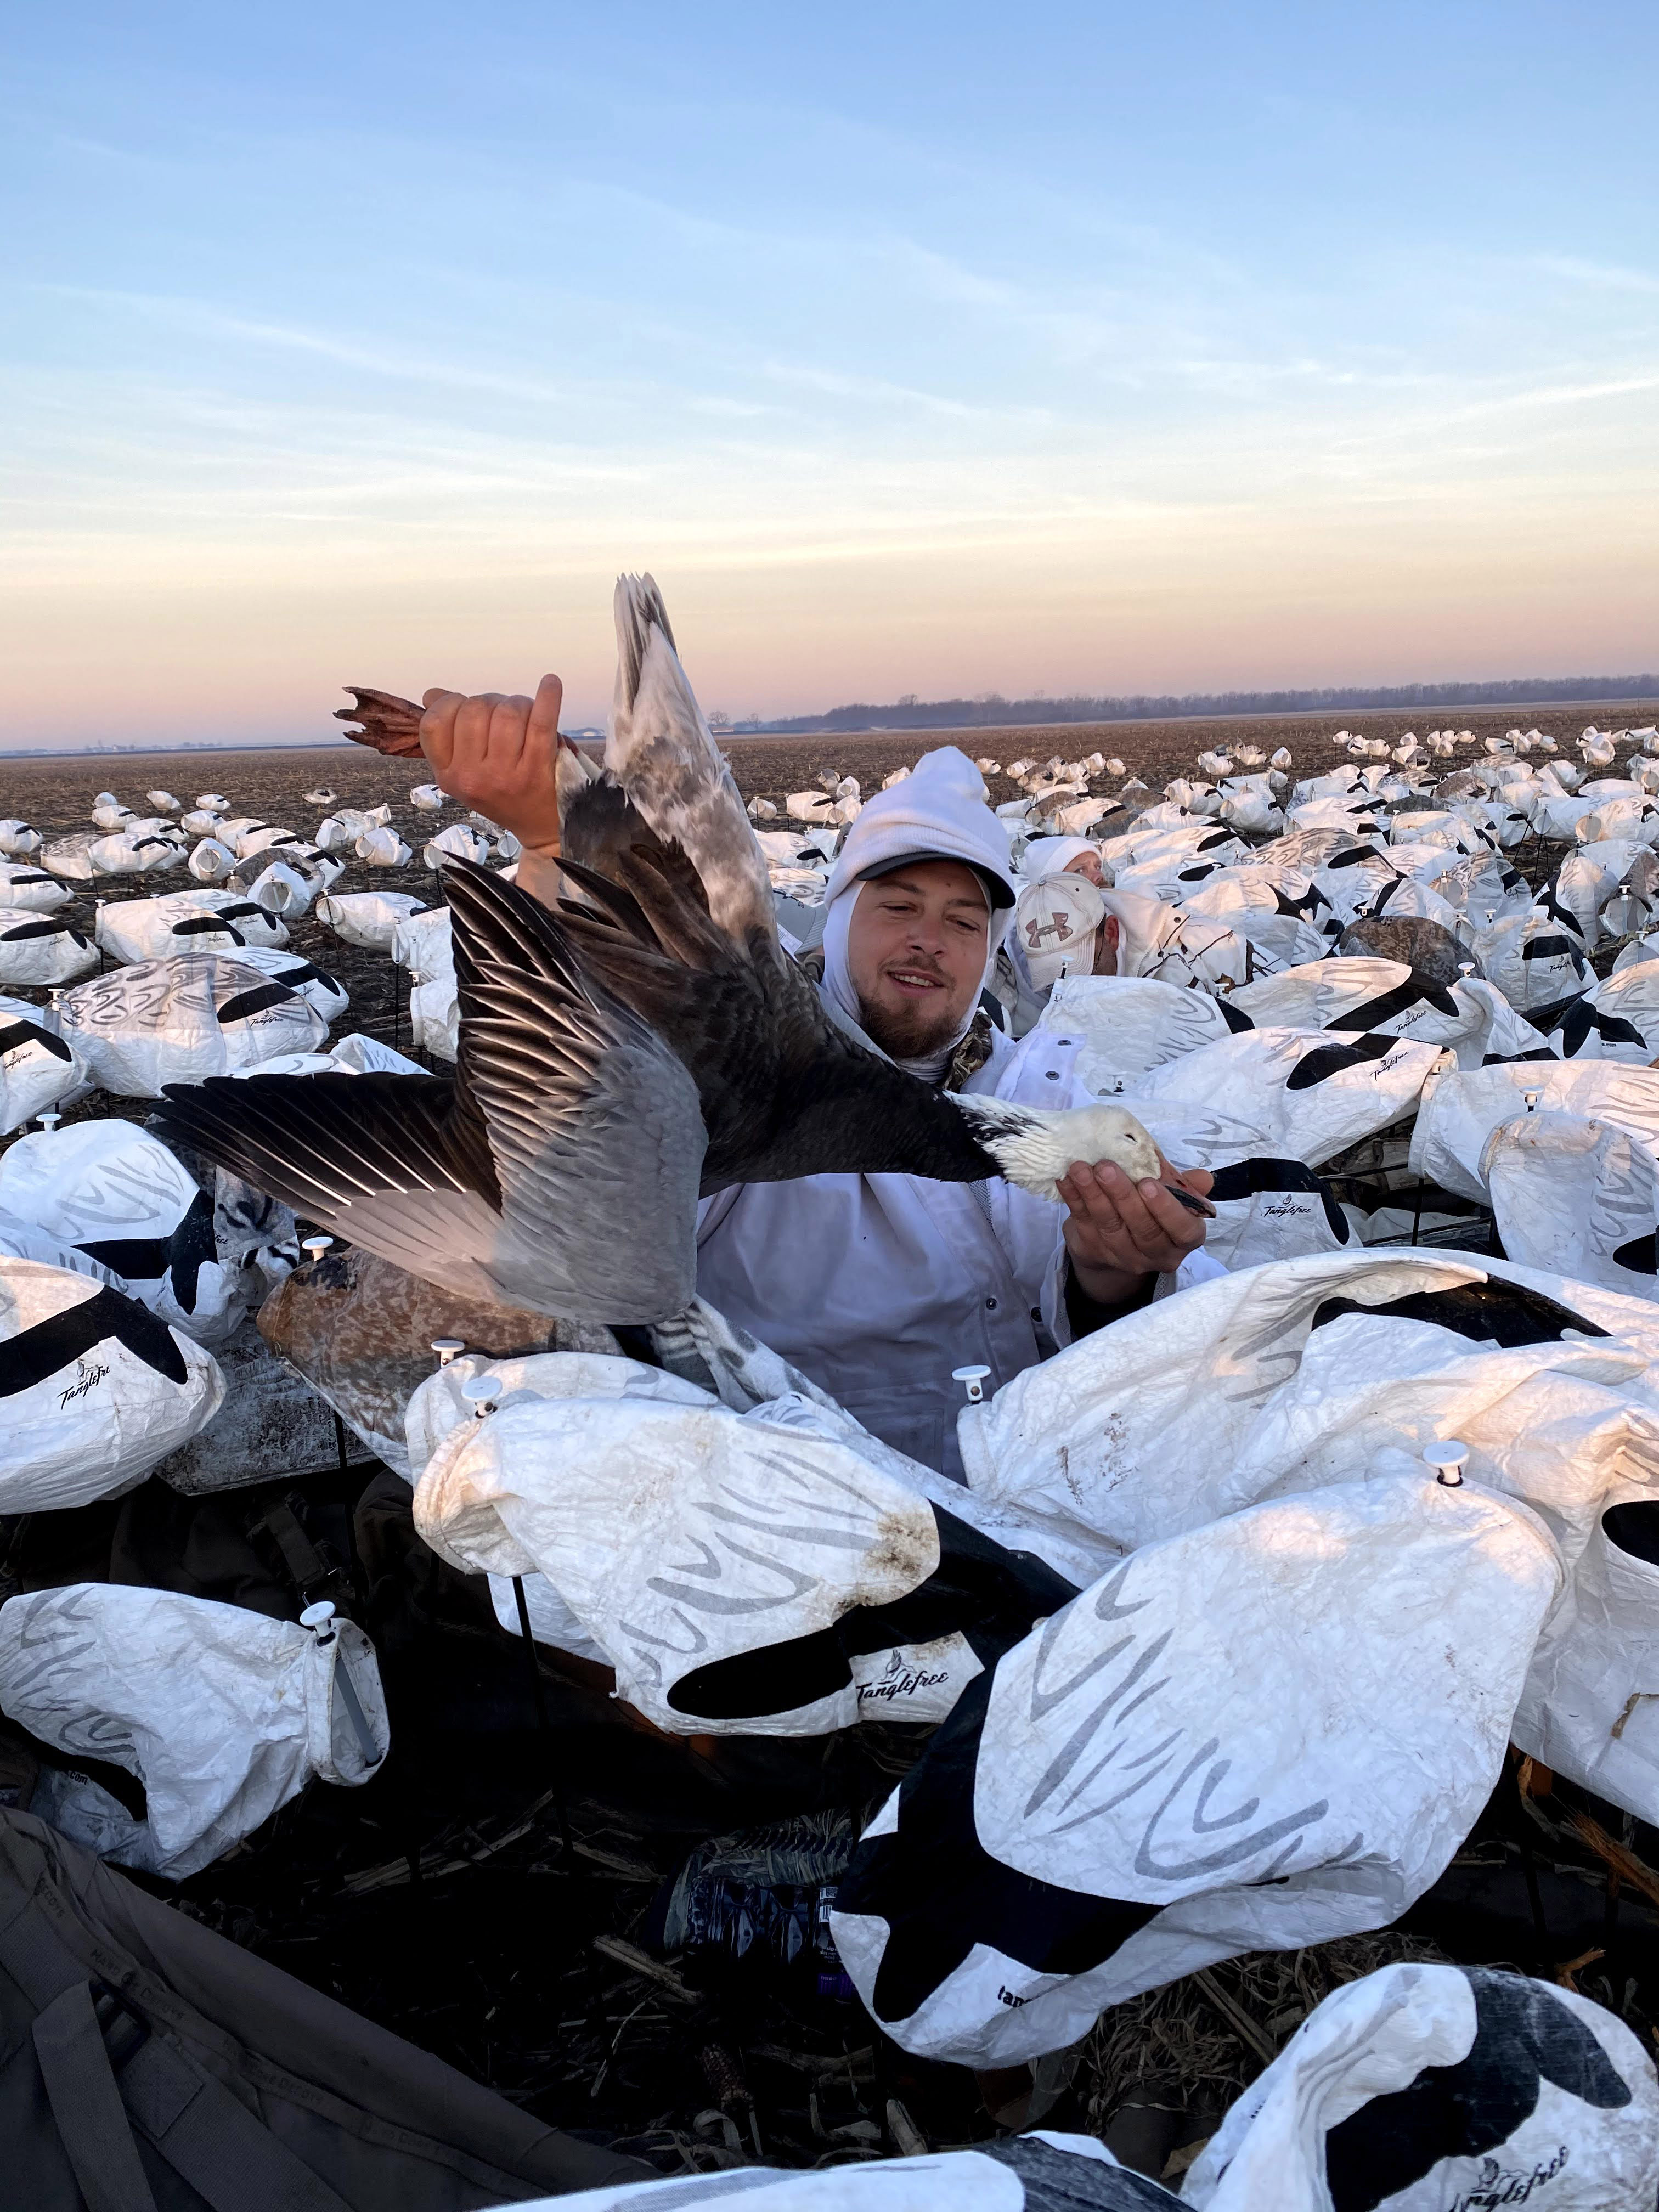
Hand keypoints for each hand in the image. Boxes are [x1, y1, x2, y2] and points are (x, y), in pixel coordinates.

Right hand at [418, 674, 565, 855]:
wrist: (542, 828)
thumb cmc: (503, 790)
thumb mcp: (467, 769)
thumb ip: (448, 731)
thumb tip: (431, 695)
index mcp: (448, 776)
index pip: (433, 723)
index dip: (450, 704)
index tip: (467, 708)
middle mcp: (472, 778)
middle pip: (473, 710)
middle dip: (491, 702)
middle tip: (505, 715)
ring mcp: (504, 775)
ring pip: (506, 711)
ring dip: (518, 703)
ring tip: (525, 716)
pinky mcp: (537, 769)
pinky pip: (541, 721)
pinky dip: (548, 697)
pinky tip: (550, 683)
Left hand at [1057, 1155, 1212, 1309]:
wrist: (1118, 1237)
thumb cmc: (1151, 1207)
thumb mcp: (1171, 1195)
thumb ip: (1183, 1185)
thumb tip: (1203, 1179)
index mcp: (1183, 1238)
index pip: (1182, 1229)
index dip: (1166, 1209)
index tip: (1148, 1184)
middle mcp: (1156, 1252)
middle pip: (1142, 1228)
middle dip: (1122, 1195)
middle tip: (1106, 1167)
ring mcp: (1122, 1256)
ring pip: (1109, 1225)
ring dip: (1093, 1194)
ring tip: (1080, 1168)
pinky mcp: (1093, 1250)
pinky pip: (1082, 1222)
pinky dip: (1073, 1198)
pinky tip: (1066, 1178)